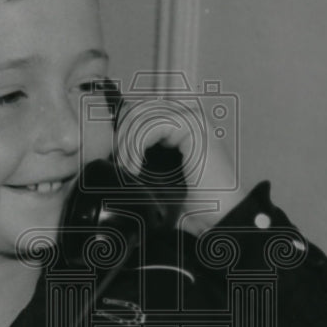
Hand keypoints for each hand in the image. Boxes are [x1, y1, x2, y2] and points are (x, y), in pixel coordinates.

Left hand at [113, 94, 247, 234]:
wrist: (217, 218)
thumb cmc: (189, 203)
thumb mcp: (153, 178)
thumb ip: (137, 158)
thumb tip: (108, 152)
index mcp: (177, 124)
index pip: (136, 111)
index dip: (120, 132)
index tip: (115, 160)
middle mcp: (185, 115)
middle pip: (136, 109)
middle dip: (121, 137)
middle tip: (120, 165)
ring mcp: (191, 117)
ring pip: (140, 115)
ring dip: (127, 145)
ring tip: (128, 170)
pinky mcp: (193, 126)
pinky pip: (151, 125)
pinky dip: (137, 146)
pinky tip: (136, 168)